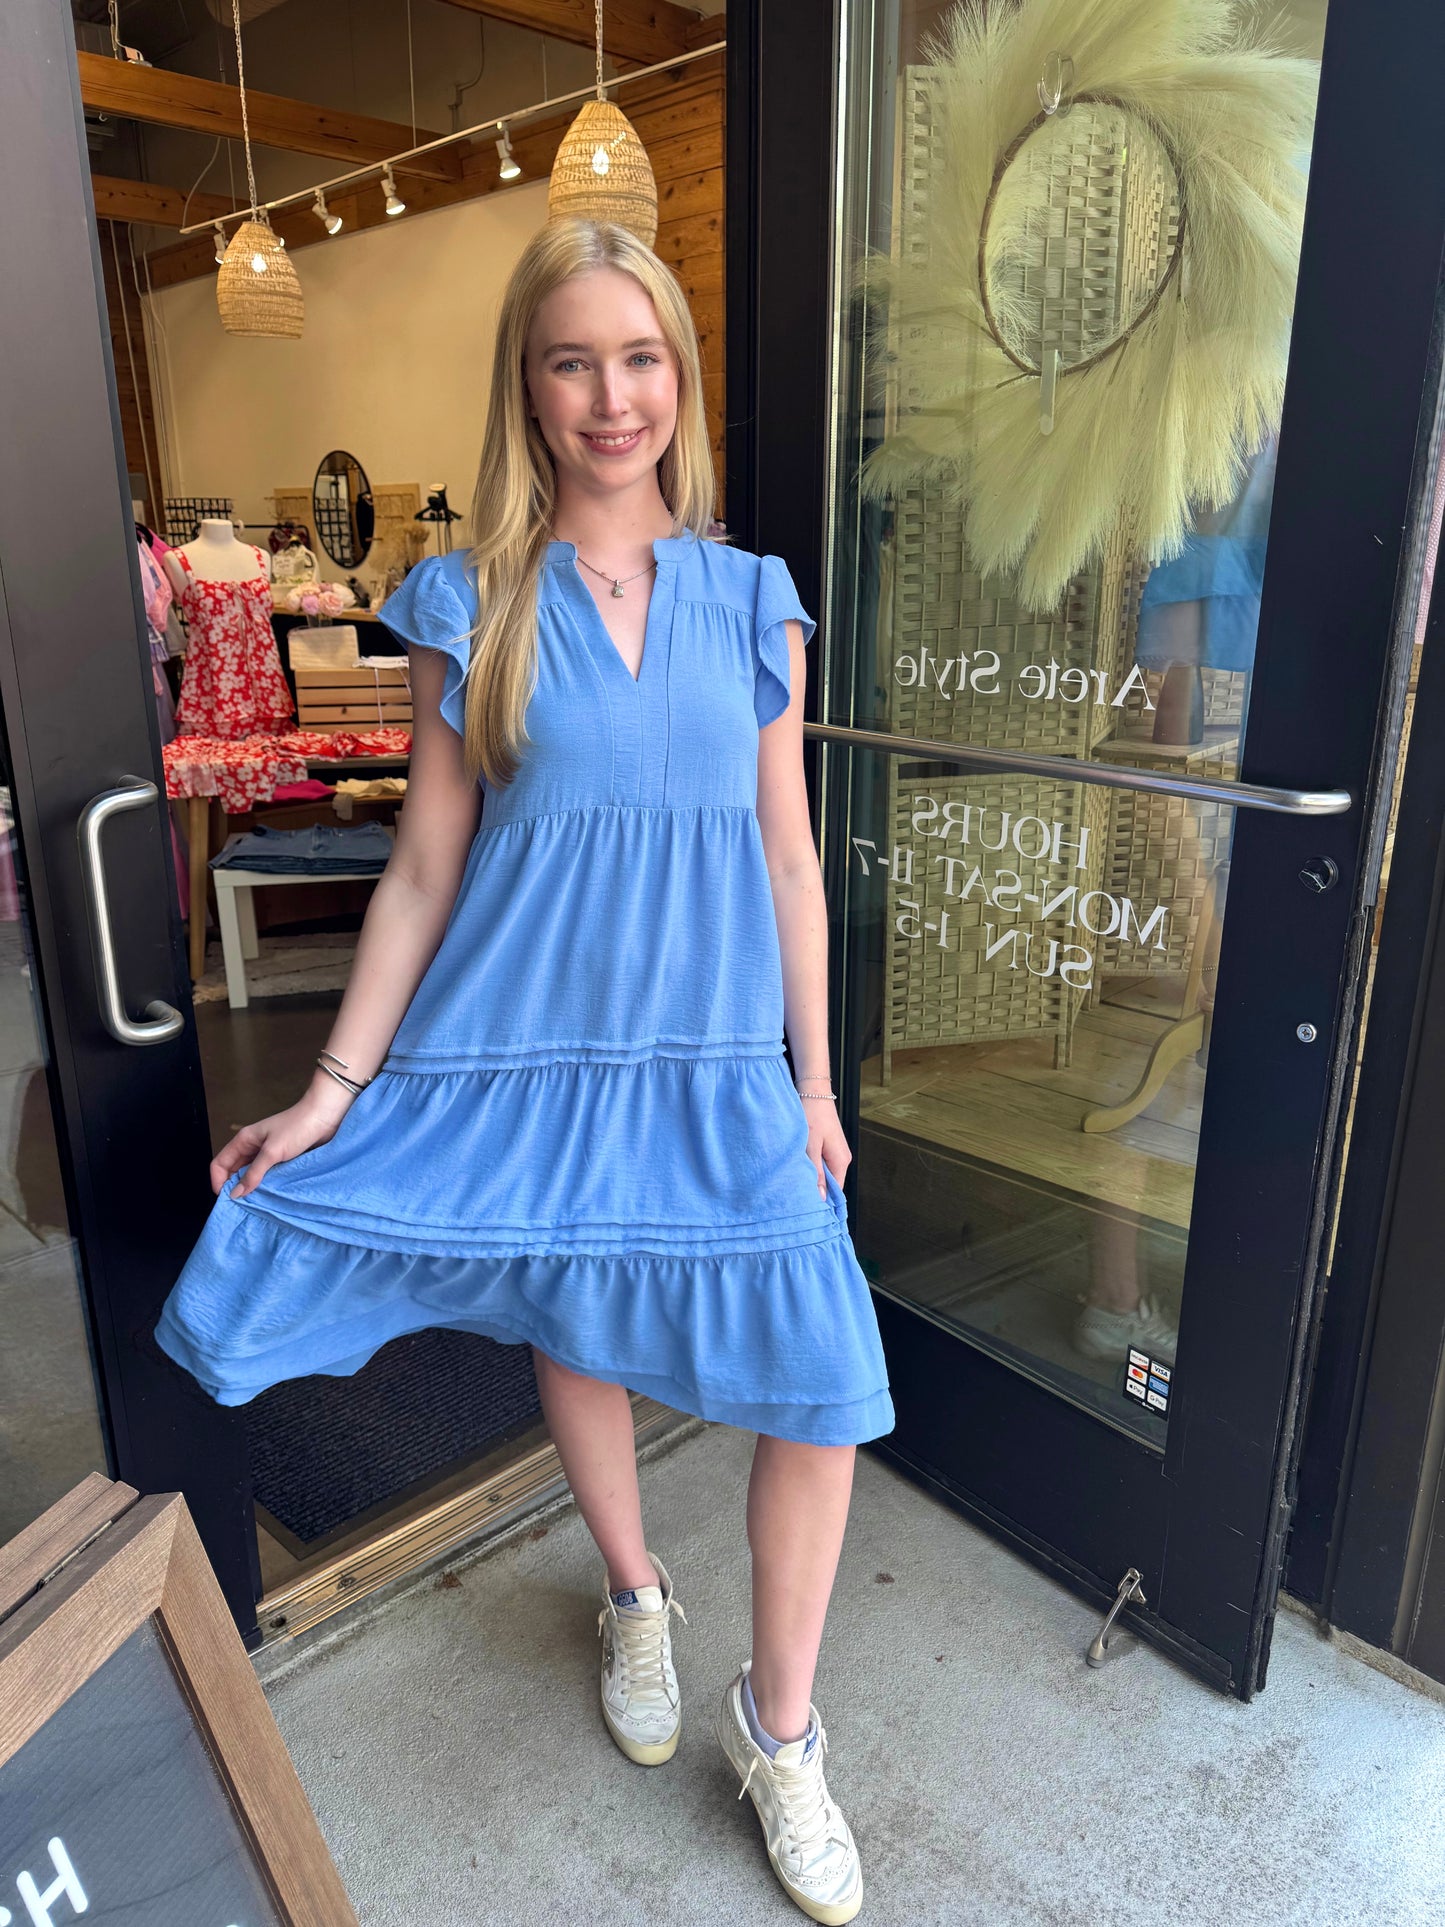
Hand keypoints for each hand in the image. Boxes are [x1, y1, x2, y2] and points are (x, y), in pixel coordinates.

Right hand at [216, 1078, 355, 1198]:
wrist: (325, 1116)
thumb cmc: (298, 1127)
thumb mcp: (273, 1152)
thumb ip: (254, 1173)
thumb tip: (236, 1193)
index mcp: (244, 1140)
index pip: (219, 1164)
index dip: (218, 1181)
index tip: (227, 1199)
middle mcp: (253, 1147)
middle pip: (233, 1171)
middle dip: (234, 1188)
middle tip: (241, 1205)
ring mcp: (267, 1154)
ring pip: (251, 1175)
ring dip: (251, 1188)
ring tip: (255, 1203)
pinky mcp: (282, 1160)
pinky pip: (267, 1176)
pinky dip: (266, 1185)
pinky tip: (270, 1195)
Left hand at [803, 1098, 851, 1200]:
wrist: (813, 1091)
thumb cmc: (813, 1114)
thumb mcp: (811, 1146)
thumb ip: (816, 1173)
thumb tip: (822, 1197)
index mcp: (841, 1161)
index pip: (836, 1192)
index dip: (824, 1202)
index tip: (810, 1211)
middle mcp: (841, 1158)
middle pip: (830, 1184)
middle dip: (815, 1191)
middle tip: (797, 1198)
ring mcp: (834, 1152)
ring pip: (823, 1173)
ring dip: (811, 1178)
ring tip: (795, 1183)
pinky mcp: (826, 1146)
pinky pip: (819, 1163)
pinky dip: (810, 1166)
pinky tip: (798, 1167)